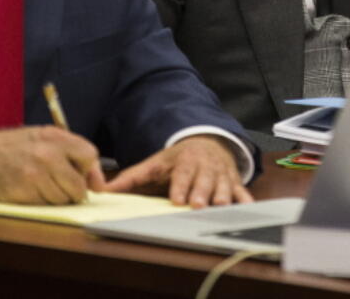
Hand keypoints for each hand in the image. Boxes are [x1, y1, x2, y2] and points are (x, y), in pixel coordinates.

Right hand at [0, 126, 105, 203]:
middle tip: (62, 182)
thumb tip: (100, 185)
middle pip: (78, 186)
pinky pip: (46, 206)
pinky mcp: (23, 194)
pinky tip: (32, 189)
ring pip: (63, 199)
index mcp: (55, 137)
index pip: (90, 156)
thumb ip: (75, 153)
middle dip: (74, 189)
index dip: (87, 168)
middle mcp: (46, 156)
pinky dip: (43, 201)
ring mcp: (34, 176)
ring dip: (58, 196)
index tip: (79, 171)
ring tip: (44, 183)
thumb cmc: (21, 146)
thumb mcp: (47, 137)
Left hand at [104, 135, 252, 207]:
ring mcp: (221, 174)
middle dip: (202, 192)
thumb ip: (131, 178)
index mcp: (185, 160)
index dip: (180, 185)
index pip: (182, 173)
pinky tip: (247, 207)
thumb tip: (102, 189)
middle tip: (198, 205)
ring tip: (220, 207)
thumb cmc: (177, 158)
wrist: (207, 142)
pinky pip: (242, 191)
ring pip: (224, 186)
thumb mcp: (154, 163)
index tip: (177, 198)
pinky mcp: (234, 181)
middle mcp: (205, 166)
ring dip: (223, 196)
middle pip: (204, 180)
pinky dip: (245, 199)